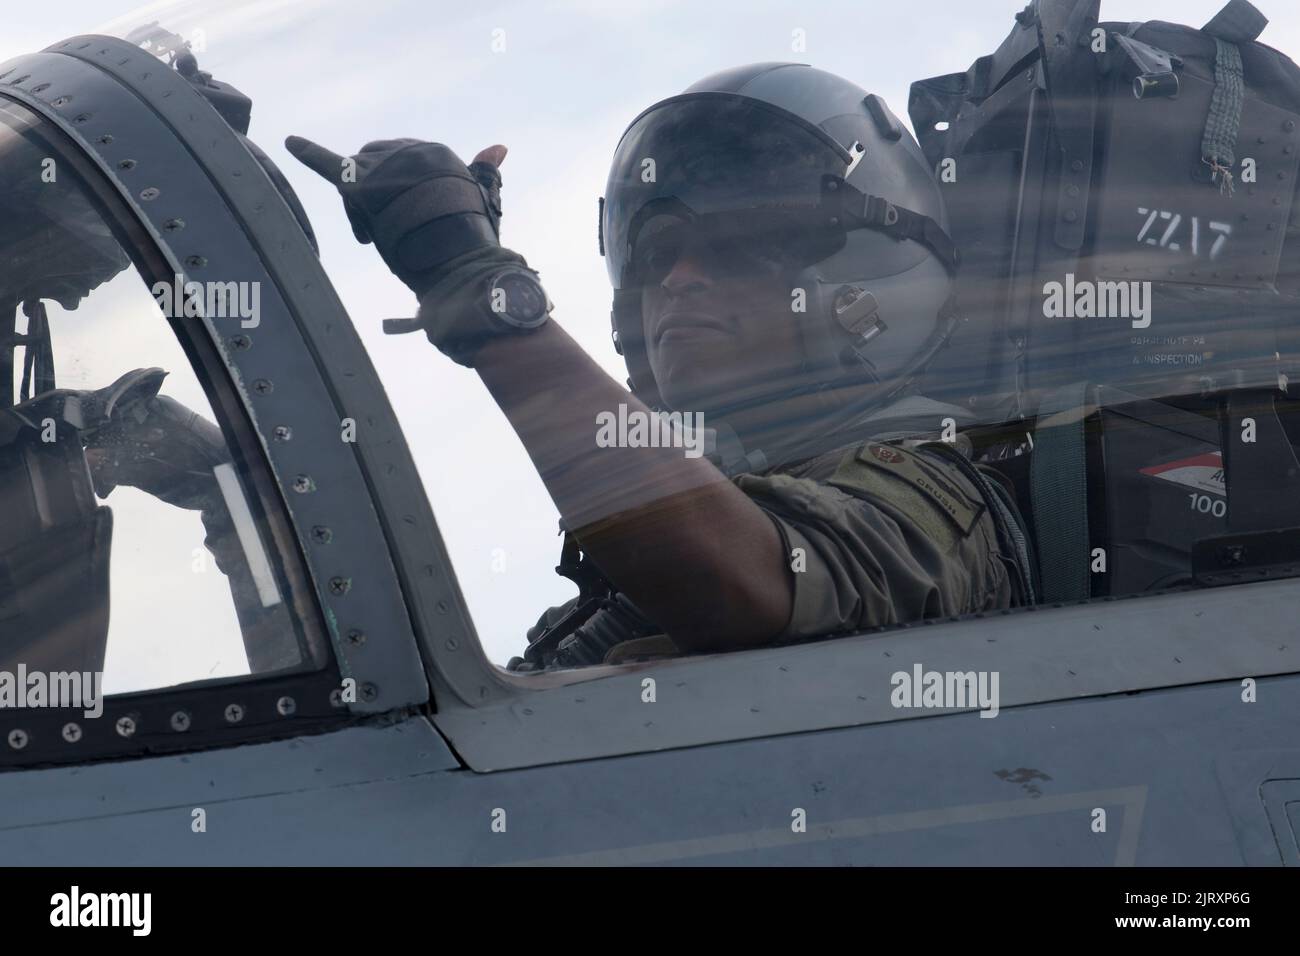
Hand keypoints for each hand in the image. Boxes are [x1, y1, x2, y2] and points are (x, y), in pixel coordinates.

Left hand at [285, 135, 508, 299]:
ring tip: (378, 238)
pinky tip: (290, 142)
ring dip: (362, 210)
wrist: (462, 267)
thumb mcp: (482, 202)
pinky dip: (308, 153)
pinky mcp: (362, 187)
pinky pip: (330, 165)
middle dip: (378, 198)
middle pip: (376, 167)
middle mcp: (409, 151)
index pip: (404, 163)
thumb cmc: (476, 245)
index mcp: (437, 153)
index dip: (401, 192)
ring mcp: (385, 167)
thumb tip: (499, 146)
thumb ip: (485, 173)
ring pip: (357, 179)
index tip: (408, 218)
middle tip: (389, 233)